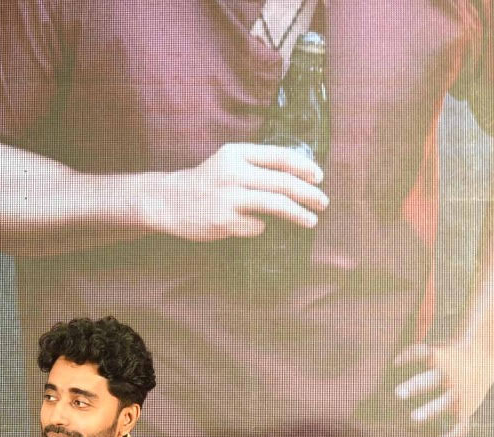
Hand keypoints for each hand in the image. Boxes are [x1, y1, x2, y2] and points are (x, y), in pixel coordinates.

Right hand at [142, 143, 327, 241]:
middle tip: (323, 202)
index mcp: (237, 153)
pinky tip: (254, 226)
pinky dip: (261, 227)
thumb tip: (298, 174)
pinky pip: (256, 226)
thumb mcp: (228, 162)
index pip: (280, 156)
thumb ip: (257, 164)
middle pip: (283, 182)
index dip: (304, 167)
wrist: (169, 200)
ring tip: (312, 220)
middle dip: (308, 193)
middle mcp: (233, 172)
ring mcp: (228, 197)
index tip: (319, 177)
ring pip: (276, 204)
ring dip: (298, 213)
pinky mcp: (223, 221)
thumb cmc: (207, 182)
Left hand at [393, 338, 493, 436]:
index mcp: (440, 358)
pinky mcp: (466, 408)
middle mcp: (449, 376)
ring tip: (414, 417)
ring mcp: (458, 393)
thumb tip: (389, 361)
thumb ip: (414, 351)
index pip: (421, 353)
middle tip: (398, 393)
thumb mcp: (435, 345)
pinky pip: (460, 426)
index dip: (408, 356)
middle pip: (430, 380)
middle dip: (415, 386)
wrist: (484, 354)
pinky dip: (451, 436)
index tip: (395, 362)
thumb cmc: (450, 352)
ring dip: (430, 410)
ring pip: (444, 403)